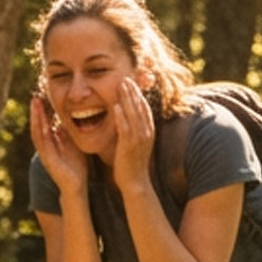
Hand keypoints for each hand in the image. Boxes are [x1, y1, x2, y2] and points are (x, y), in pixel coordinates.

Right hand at [31, 92, 88, 194]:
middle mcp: (45, 147)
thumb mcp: (73, 145)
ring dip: (35, 118)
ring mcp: (45, 153)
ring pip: (37, 132)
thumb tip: (67, 119)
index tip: (43, 97)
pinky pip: (42, 143)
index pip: (44, 124)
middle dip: (36, 112)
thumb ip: (68, 134)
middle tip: (35, 96)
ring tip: (35, 104)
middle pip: (38, 126)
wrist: (76, 186)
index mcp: (51, 143)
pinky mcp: (48, 160)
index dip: (42, 112)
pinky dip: (41, 132)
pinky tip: (42, 121)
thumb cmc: (76, 167)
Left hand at [110, 76, 156, 194]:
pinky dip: (119, 116)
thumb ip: (132, 133)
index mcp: (148, 131)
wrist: (135, 183)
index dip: (138, 95)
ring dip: (126, 98)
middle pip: (140, 106)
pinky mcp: (129, 145)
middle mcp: (146, 132)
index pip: (144, 108)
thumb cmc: (132, 166)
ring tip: (120, 85)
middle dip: (133, 91)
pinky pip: (124, 127)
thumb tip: (127, 123)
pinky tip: (113, 106)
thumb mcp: (135, 145)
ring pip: (133, 113)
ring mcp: (138, 138)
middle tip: (125, 78)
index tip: (132, 83)